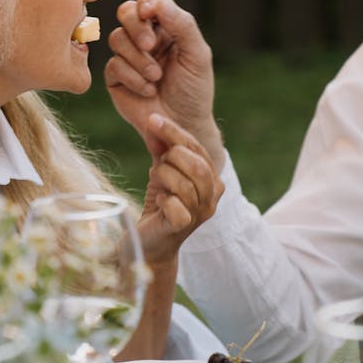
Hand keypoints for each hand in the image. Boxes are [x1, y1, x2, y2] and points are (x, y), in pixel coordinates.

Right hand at [105, 0, 223, 167]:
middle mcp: (145, 37)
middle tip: (151, 46)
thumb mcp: (197, 55)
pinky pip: (113, 65)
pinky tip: (148, 90)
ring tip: (156, 77)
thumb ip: (182, 25)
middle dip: (137, 27)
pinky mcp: (115, 76)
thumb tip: (158, 2)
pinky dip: (133, 78)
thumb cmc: (194, 90)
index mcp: (167, 26)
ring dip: (138, 59)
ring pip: (117, 38)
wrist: (182, 126)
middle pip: (127, 12)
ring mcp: (128, 56)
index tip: (150, 11)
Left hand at [137, 113, 223, 265]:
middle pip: (197, 165)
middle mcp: (212, 198)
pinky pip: (175, 206)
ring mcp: (200, 214)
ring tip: (157, 184)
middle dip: (171, 158)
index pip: (199, 149)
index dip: (175, 133)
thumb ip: (162, 147)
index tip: (152, 120)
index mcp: (213, 181)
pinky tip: (159, 202)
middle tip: (157, 167)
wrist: (149, 241)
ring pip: (184, 184)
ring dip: (162, 178)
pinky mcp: (182, 227)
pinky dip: (162, 199)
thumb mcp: (163, 171)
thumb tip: (154, 121)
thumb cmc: (160, 204)